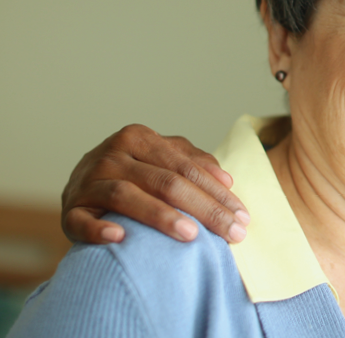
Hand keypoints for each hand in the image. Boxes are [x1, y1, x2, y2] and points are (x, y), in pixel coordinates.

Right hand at [62, 124, 250, 243]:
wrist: (79, 186)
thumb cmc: (132, 172)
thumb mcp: (161, 159)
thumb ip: (193, 162)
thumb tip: (226, 179)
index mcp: (138, 138)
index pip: (186, 167)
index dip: (217, 192)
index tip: (243, 216)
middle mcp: (112, 155)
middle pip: (165, 182)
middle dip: (204, 209)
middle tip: (232, 232)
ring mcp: (88, 181)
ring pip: (127, 196)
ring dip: (160, 216)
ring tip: (191, 235)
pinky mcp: (70, 209)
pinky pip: (82, 221)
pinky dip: (99, 229)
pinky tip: (121, 238)